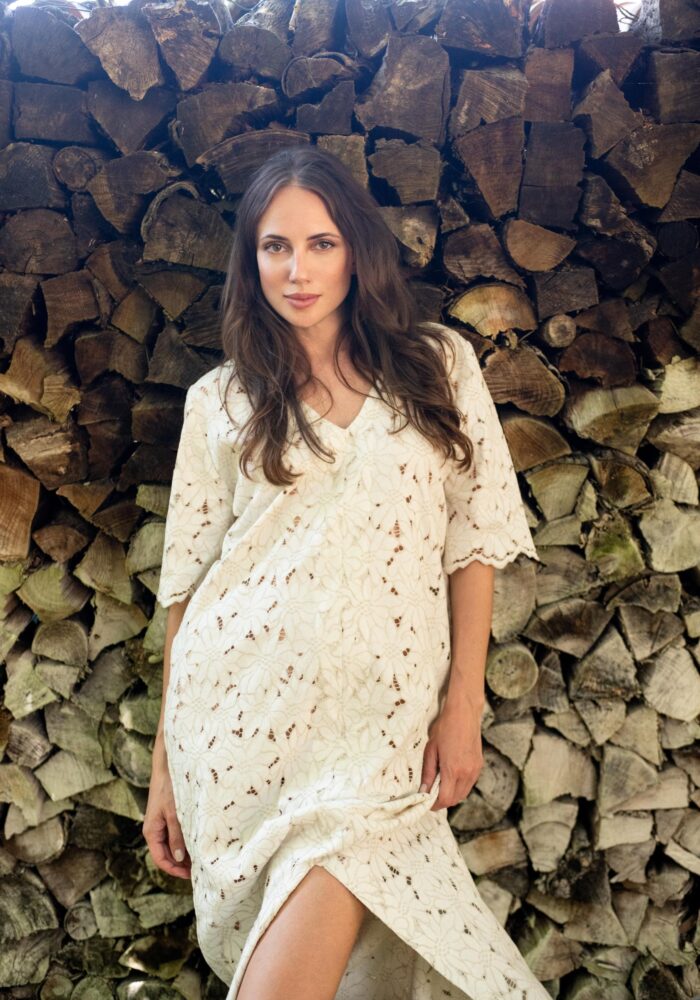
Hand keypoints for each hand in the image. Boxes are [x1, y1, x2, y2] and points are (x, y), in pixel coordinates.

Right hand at [143, 752, 191, 879]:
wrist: (168, 765)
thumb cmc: (169, 787)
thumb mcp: (175, 814)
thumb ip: (177, 836)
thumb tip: (180, 859)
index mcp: (151, 831)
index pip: (160, 859)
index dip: (174, 870)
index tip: (190, 876)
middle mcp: (155, 829)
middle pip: (166, 854)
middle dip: (181, 864)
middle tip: (200, 870)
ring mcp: (162, 822)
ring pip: (172, 844)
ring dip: (184, 853)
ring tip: (201, 859)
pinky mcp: (169, 815)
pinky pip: (176, 834)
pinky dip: (185, 840)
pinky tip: (198, 842)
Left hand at [419, 701, 483, 811]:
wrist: (464, 714)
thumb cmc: (445, 728)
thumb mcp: (430, 750)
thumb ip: (428, 773)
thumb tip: (424, 791)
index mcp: (453, 770)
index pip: (445, 799)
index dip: (434, 805)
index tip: (426, 802)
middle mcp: (467, 773)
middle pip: (455, 799)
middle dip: (442, 801)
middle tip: (431, 795)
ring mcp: (475, 770)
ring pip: (463, 793)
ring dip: (452, 795)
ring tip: (440, 786)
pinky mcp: (479, 766)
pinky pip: (469, 784)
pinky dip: (460, 787)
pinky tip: (451, 777)